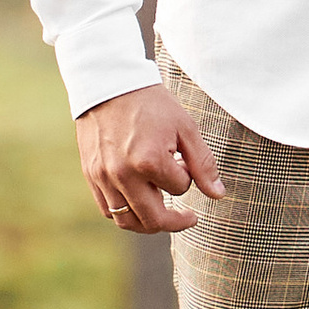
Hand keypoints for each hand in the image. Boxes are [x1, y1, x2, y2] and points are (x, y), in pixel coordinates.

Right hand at [76, 82, 224, 232]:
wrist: (108, 84)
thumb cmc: (150, 104)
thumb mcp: (184, 128)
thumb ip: (203, 164)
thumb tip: (218, 195)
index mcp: (149, 161)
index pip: (178, 189)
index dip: (186, 177)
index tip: (181, 160)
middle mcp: (123, 175)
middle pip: (152, 219)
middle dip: (175, 222)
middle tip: (188, 218)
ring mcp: (103, 177)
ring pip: (127, 221)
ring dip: (149, 224)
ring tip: (163, 214)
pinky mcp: (91, 175)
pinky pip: (107, 210)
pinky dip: (125, 214)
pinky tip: (139, 203)